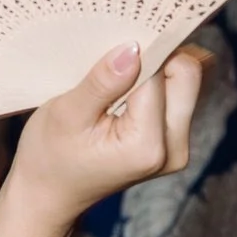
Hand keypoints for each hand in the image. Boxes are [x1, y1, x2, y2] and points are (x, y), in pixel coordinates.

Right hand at [7, 42, 206, 228]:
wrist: (49, 196)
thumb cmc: (49, 157)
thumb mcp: (67, 114)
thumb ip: (103, 82)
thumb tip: (133, 48)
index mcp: (147, 145)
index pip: (161, 73)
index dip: (139, 50)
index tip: (114, 40)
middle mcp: (173, 149)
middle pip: (187, 75)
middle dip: (156, 56)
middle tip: (117, 55)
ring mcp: (177, 148)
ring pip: (186, 83)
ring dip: (156, 68)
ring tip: (116, 77)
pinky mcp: (173, 143)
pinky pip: (177, 96)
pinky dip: (155, 83)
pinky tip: (125, 88)